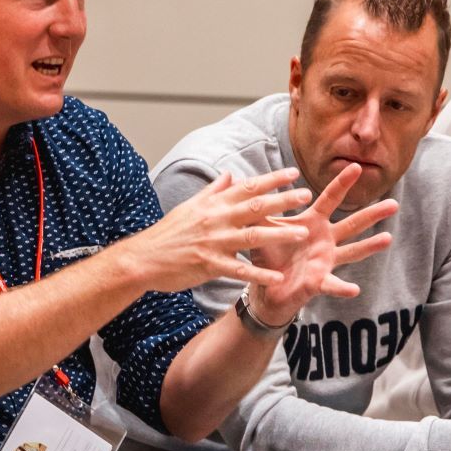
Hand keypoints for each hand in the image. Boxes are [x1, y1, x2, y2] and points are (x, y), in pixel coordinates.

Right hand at [115, 168, 314, 294]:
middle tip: (307, 195)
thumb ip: (213, 191)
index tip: (293, 172)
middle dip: (283, 200)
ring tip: (302, 233)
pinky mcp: (209, 264)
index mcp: (213, 203)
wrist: (143, 257)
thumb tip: (230, 174)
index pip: (247, 187)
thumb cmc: (168, 233)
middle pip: (255, 206)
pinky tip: (277, 277)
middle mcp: (216, 218)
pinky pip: (239, 269)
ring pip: (252, 235)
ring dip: (279, 233)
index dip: (272, 179)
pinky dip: (258, 274)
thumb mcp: (190, 206)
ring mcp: (213, 242)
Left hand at [243, 164, 397, 323]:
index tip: (357, 166)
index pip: (331, 199)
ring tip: (388, 239)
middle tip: (394, 203)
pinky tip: (355, 289)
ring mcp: (325, 261)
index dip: (342, 183)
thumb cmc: (268, 254)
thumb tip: (237, 177)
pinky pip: (332, 284)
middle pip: (352, 224)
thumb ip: (258, 205)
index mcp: (313, 223)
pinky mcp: (318, 281)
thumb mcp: (262, 227)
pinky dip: (342, 287)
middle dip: (372, 214)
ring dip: (369, 246)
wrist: (267, 286)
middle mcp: (325, 240)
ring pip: (352, 251)